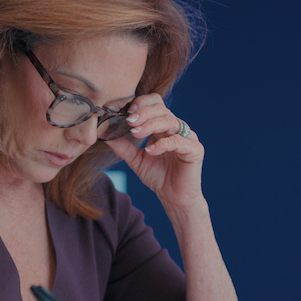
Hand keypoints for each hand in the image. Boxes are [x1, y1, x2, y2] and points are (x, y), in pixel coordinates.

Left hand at [106, 93, 203, 210]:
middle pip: (162, 110)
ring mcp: (187, 137)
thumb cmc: (158, 176)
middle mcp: (176, 128)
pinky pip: (178, 141)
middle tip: (129, 121)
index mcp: (163, 126)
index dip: (142, 103)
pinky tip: (150, 150)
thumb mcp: (136, 159)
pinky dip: (162, 144)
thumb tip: (105, 133)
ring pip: (170, 121)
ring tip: (136, 133)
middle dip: (144, 113)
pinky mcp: (195, 150)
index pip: (155, 103)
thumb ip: (123, 146)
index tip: (126, 111)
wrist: (174, 198)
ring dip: (151, 125)